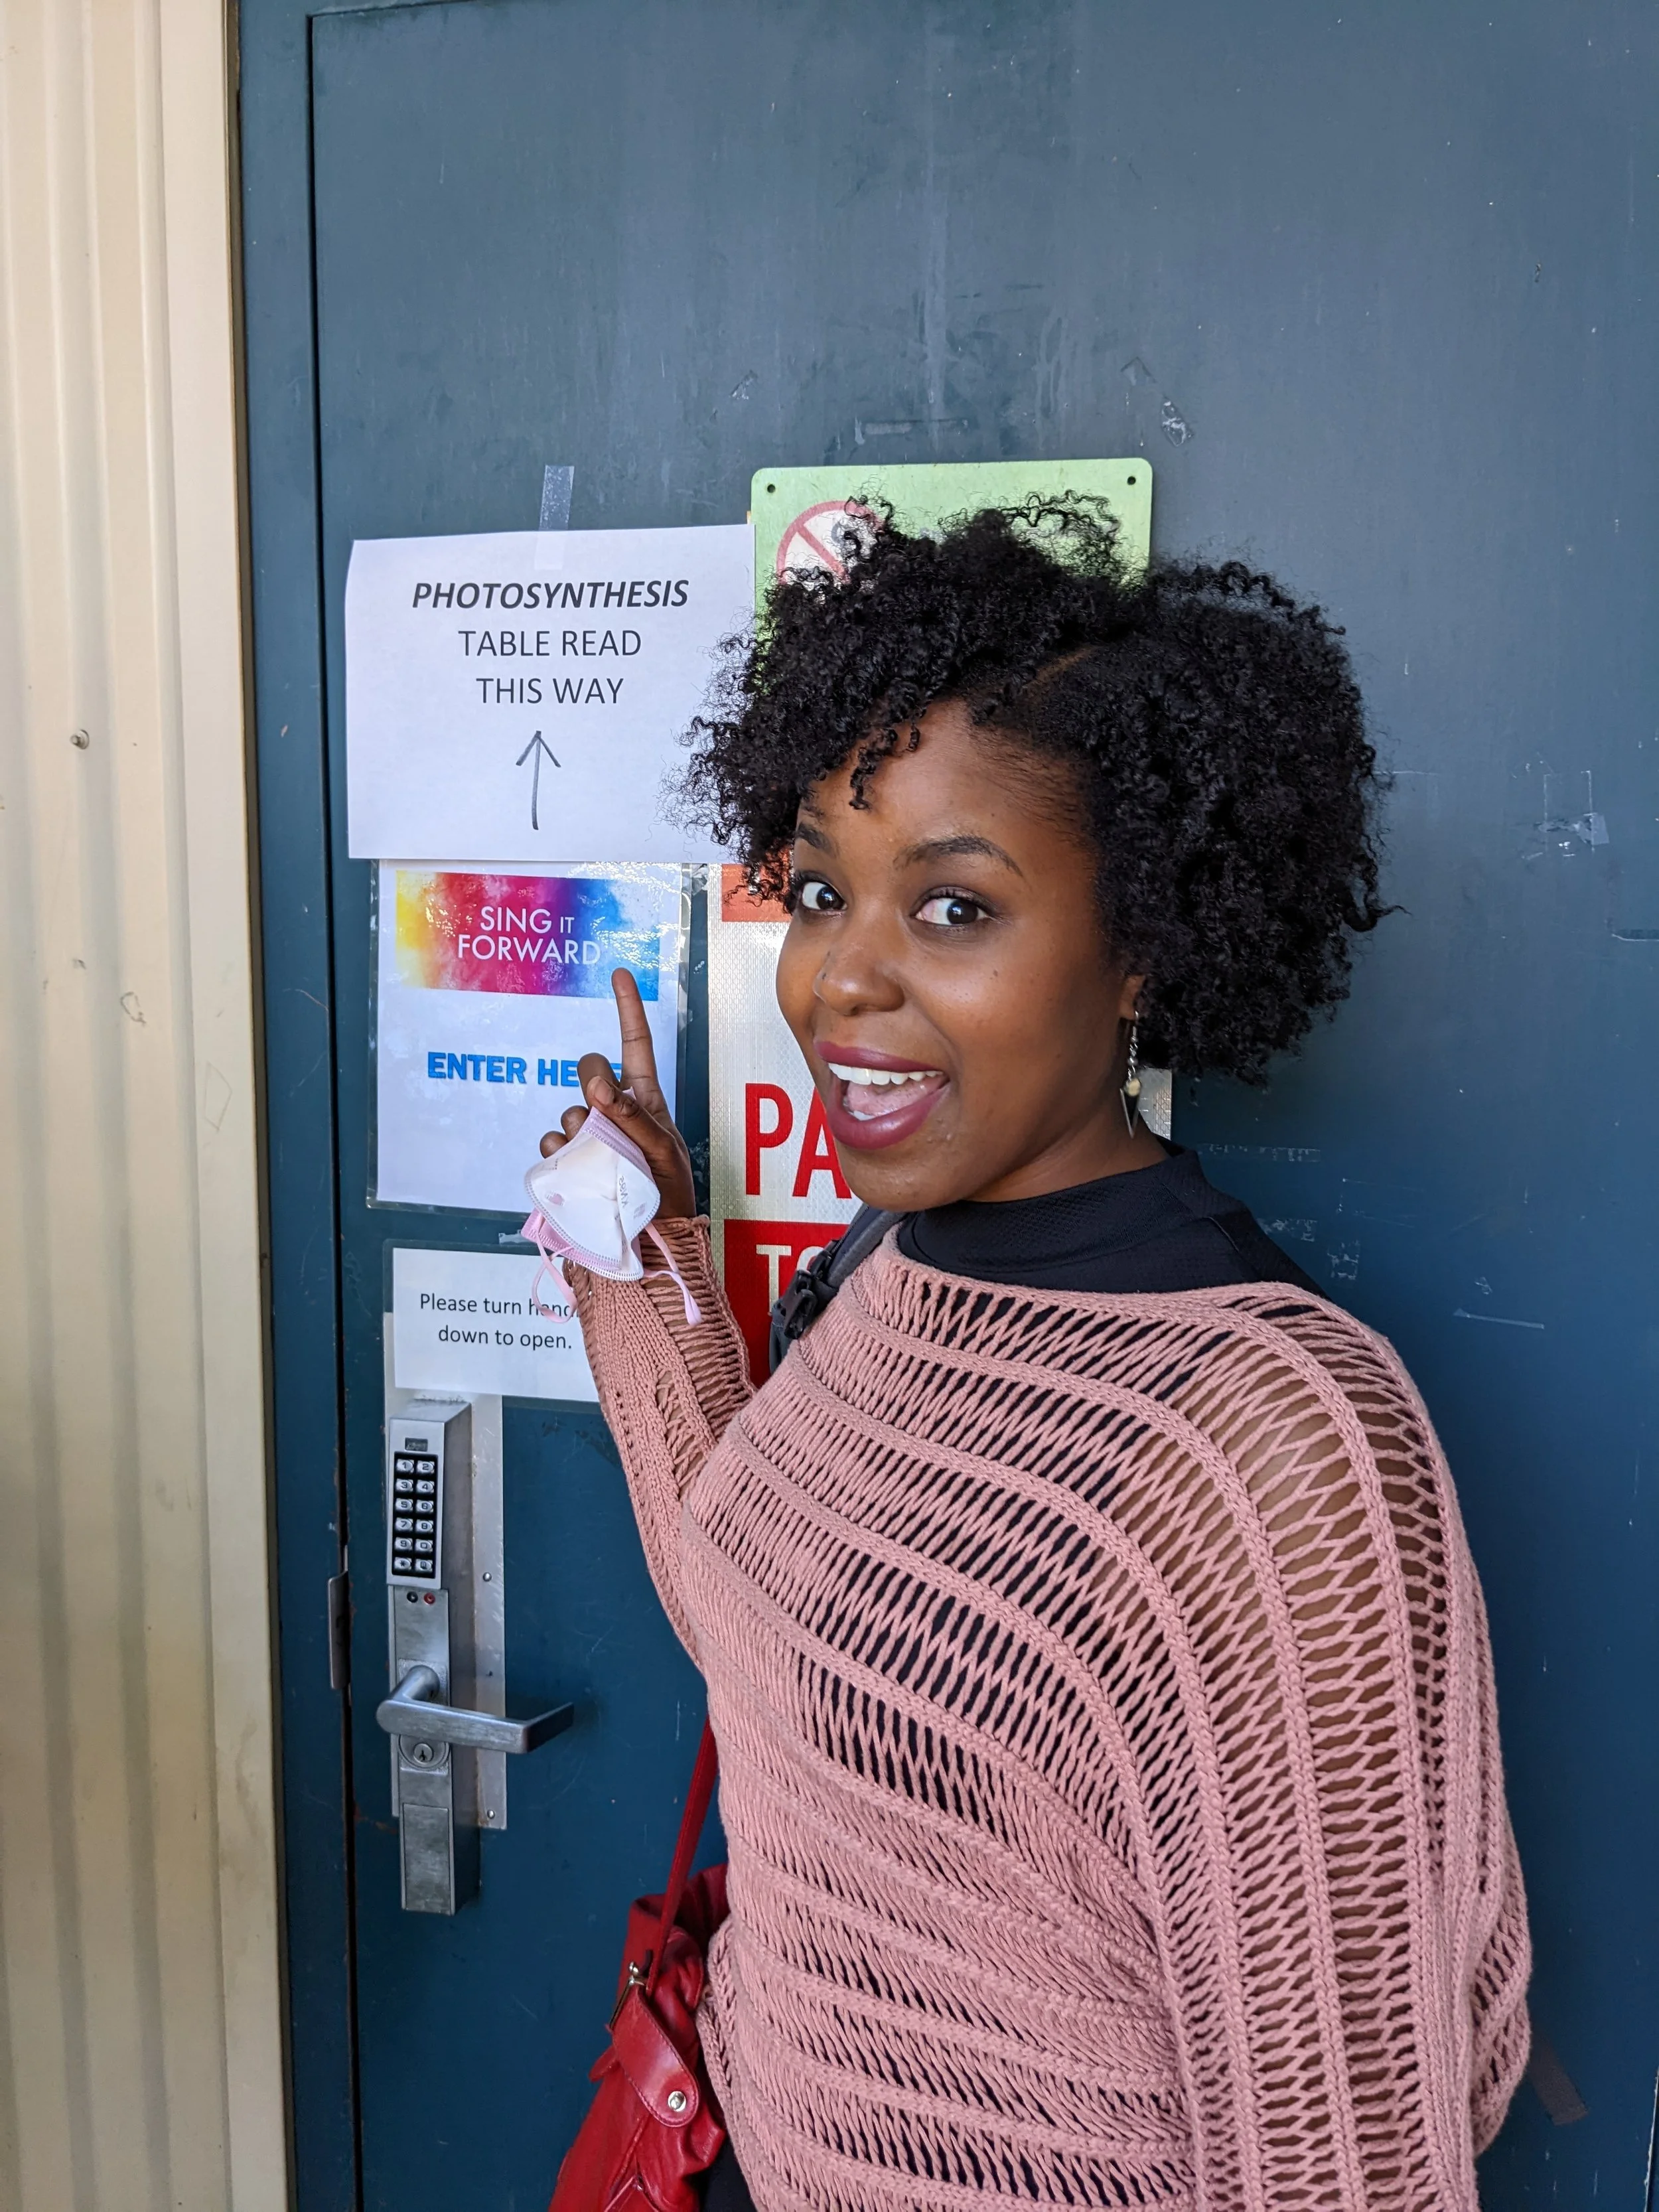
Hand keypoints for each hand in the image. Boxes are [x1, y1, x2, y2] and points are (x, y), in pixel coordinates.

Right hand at [538, 969, 696, 1219]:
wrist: (649, 1244)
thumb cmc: (667, 1196)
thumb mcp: (665, 1153)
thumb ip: (634, 1118)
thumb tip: (599, 1089)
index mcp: (644, 1100)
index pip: (634, 1045)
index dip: (627, 1008)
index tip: (619, 973)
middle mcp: (612, 1112)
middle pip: (590, 1070)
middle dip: (593, 1080)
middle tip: (605, 1112)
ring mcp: (587, 1136)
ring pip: (569, 1111)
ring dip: (584, 1132)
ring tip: (606, 1164)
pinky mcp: (567, 1163)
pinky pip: (552, 1144)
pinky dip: (562, 1155)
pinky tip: (577, 1173)